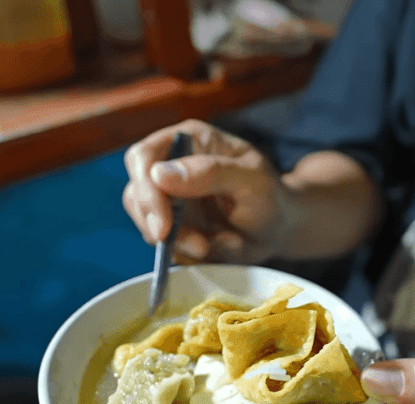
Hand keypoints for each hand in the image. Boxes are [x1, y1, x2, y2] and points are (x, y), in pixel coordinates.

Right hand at [122, 119, 294, 263]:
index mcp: (189, 141)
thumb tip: (160, 173)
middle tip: (191, 244)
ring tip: (208, 246)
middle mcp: (171, 165)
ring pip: (144, 220)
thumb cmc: (270, 196)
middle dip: (155, 222)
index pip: (144, 156)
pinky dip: (182, 251)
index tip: (163, 224)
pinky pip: (161, 242)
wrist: (278, 229)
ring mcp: (168, 197)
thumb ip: (211, 172)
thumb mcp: (252, 180)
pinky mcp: (172, 225)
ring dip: (172, 241)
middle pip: (136, 191)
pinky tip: (212, 247)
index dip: (146, 189)